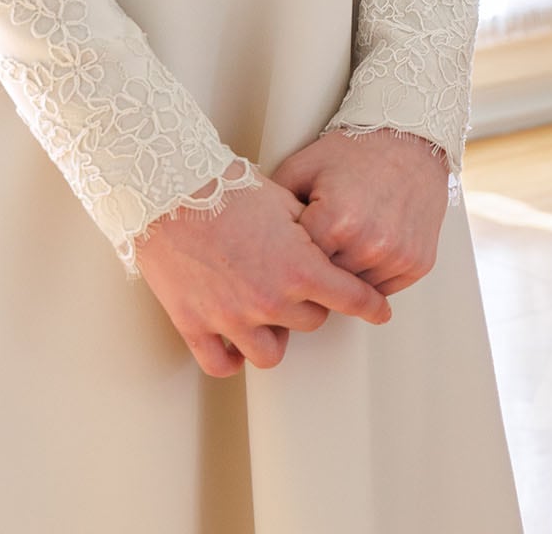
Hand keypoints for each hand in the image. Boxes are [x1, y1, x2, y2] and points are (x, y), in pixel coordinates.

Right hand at [134, 162, 391, 378]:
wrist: (170, 190)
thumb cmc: (229, 187)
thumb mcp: (284, 200)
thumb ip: (311, 233)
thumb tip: (329, 248)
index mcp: (298, 268)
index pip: (350, 298)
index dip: (370, 305)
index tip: (381, 311)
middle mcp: (269, 301)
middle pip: (311, 323)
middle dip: (311, 303)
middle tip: (298, 282)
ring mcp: (230, 319)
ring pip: (271, 354)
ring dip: (275, 334)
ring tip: (268, 313)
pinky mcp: (194, 325)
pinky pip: (222, 364)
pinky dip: (232, 357)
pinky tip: (236, 340)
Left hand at [271, 128, 451, 294]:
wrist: (410, 140)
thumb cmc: (355, 152)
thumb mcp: (303, 167)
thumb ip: (275, 206)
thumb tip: (249, 241)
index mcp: (336, 221)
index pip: (299, 266)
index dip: (290, 259)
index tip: (286, 254)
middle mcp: (370, 243)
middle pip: (327, 283)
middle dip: (316, 271)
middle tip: (312, 252)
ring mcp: (398, 255)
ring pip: (356, 291)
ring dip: (345, 277)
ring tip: (341, 246)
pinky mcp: (419, 262)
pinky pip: (385, 289)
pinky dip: (373, 276)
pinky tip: (366, 248)